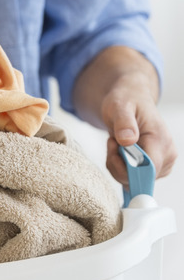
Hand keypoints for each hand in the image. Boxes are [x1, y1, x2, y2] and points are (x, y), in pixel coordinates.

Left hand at [73, 46, 176, 184]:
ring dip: (118, 165)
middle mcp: (167, 154)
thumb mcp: (119, 107)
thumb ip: (124, 123)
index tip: (113, 148)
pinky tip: (120, 150)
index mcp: (161, 140)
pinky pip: (133, 177)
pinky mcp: (155, 166)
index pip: (149, 170)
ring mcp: (163, 162)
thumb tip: (128, 141)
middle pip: (139, 178)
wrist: (131, 99)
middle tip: (112, 142)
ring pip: (134, 180)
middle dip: (118, 165)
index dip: (127, 169)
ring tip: (116, 143)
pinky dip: (121, 167)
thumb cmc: (126, 101)